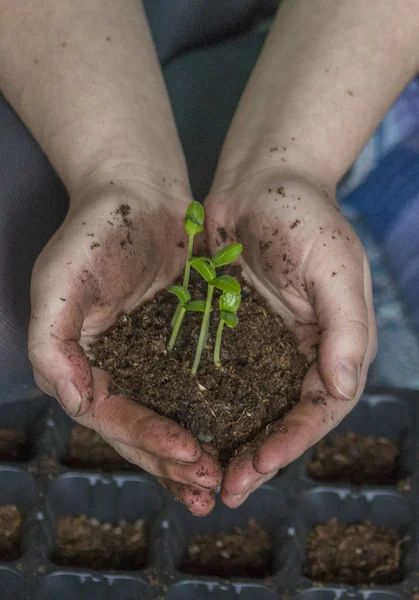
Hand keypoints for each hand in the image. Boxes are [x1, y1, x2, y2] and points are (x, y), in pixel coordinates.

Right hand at [29, 175, 221, 514]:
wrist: (138, 193)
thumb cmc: (93, 233)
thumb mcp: (59, 280)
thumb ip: (52, 341)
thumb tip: (72, 399)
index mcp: (87, 363)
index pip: (113, 416)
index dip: (146, 440)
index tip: (186, 452)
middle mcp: (121, 368)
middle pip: (145, 429)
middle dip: (174, 461)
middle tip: (211, 484)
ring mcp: (155, 358)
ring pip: (176, 416)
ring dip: (198, 450)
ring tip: (225, 477)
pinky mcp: (188, 342)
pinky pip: (204, 385)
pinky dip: (220, 412)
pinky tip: (243, 432)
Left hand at [205, 170, 376, 506]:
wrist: (259, 180)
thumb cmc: (304, 214)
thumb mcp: (334, 264)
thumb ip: (345, 326)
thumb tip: (344, 386)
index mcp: (332, 342)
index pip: (320, 407)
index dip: (293, 441)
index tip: (259, 466)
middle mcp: (300, 351)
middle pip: (283, 416)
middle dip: (259, 454)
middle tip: (228, 488)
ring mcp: (263, 344)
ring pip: (249, 405)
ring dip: (230, 440)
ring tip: (203, 473)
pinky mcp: (230, 331)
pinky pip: (218, 376)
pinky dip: (205, 405)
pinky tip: (183, 425)